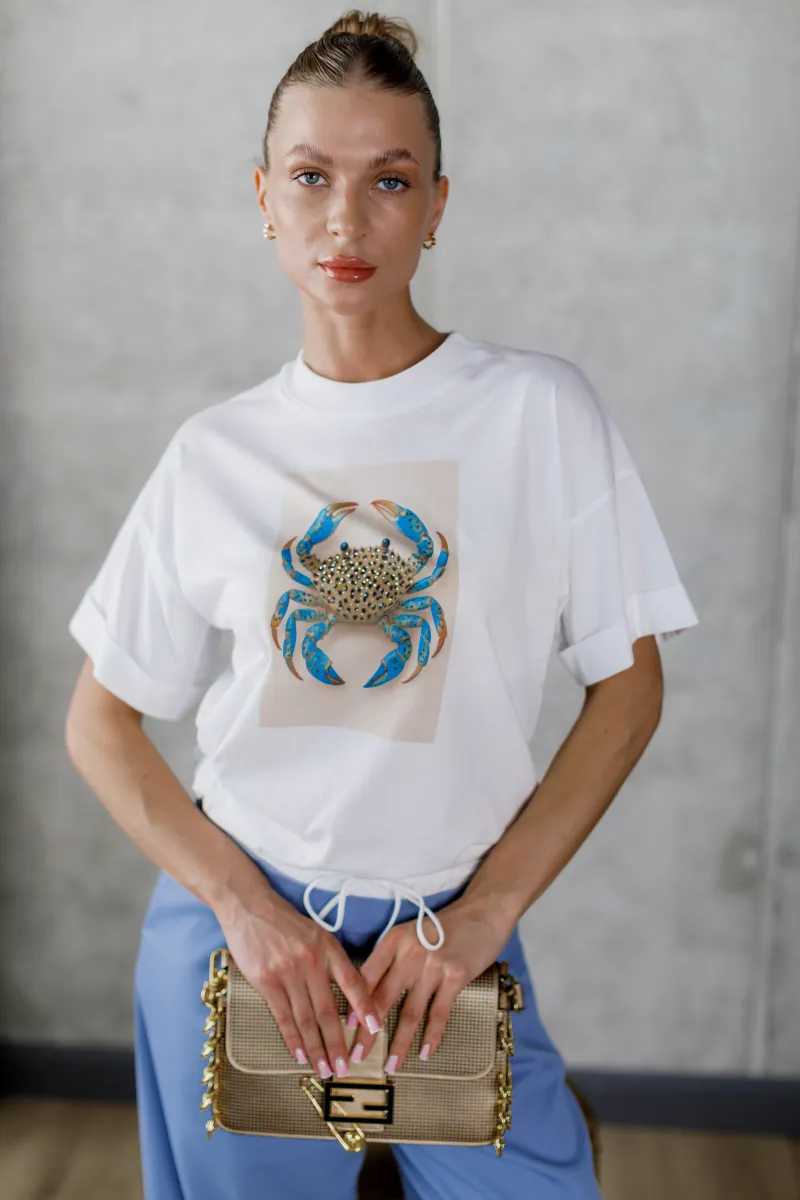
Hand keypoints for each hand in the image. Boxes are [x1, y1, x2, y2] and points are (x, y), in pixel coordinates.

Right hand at [217, 884, 381, 1080]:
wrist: (250, 908)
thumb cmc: (286, 923)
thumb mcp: (317, 934)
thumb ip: (332, 961)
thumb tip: (350, 995)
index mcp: (328, 948)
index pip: (353, 982)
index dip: (365, 1007)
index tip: (376, 1029)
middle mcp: (311, 961)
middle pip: (328, 1010)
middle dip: (337, 1043)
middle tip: (345, 1067)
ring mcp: (288, 972)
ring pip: (306, 1019)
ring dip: (316, 1048)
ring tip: (325, 1069)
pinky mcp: (267, 981)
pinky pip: (283, 1017)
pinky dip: (293, 1039)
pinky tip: (300, 1055)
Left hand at [344, 898, 511, 1072]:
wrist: (482, 912)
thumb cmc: (444, 926)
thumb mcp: (411, 933)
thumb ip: (392, 958)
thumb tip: (371, 993)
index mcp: (393, 940)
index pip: (366, 977)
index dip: (354, 1005)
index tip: (345, 1029)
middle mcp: (409, 952)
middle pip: (382, 999)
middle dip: (368, 1033)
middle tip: (357, 1056)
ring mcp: (432, 964)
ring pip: (409, 1012)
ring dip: (399, 1043)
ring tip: (390, 1064)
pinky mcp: (455, 976)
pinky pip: (439, 1013)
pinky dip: (431, 1036)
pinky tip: (425, 1052)